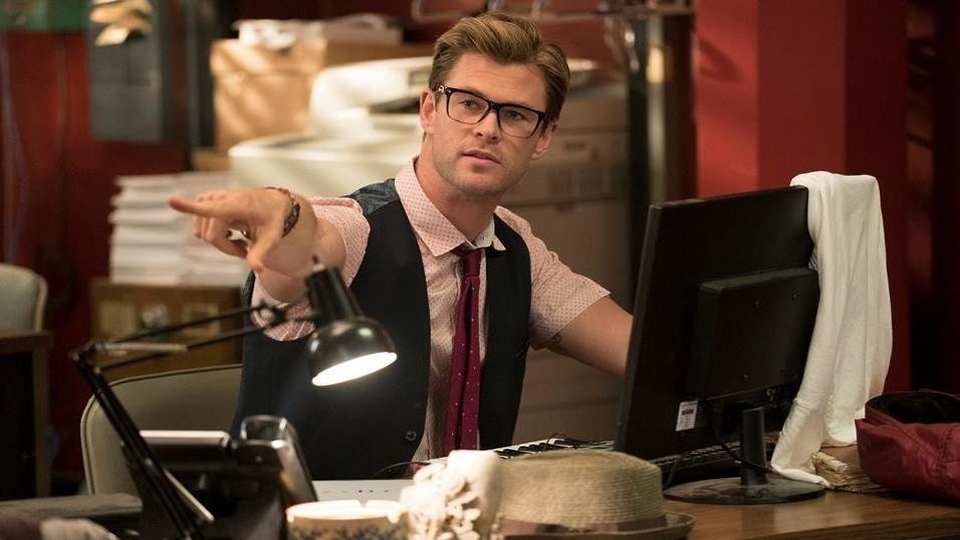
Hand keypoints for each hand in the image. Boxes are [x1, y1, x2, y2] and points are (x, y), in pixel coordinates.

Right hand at [168, 188, 305, 272]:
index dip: (189, 207)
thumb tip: (258, 269)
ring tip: (239, 237)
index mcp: (237, 204)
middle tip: (245, 247)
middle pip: (211, 237)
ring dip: (221, 242)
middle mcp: (220, 197)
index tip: (170, 200)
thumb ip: (261, 253)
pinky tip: (229, 229)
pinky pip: (200, 229)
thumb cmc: (271, 220)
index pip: (212, 209)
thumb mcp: (272, 238)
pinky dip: (213, 234)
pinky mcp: (203, 200)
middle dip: (226, 248)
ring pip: (204, 235)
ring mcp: (209, 197)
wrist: (270, 204)